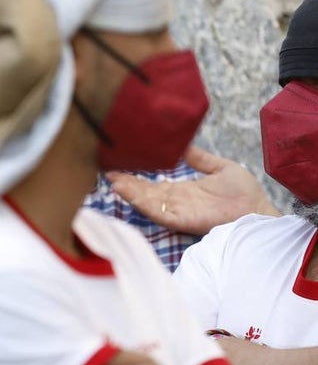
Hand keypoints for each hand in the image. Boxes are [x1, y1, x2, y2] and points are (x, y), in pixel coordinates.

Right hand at [106, 145, 277, 235]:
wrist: (258, 209)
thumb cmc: (244, 192)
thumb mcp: (219, 167)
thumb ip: (200, 158)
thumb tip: (183, 144)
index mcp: (182, 190)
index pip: (152, 183)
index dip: (135, 175)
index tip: (119, 164)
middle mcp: (175, 202)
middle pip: (144, 192)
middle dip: (125, 182)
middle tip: (106, 169)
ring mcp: (177, 211)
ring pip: (146, 202)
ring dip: (129, 192)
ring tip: (112, 180)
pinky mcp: (181, 220)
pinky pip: (157, 212)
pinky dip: (141, 204)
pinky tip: (128, 193)